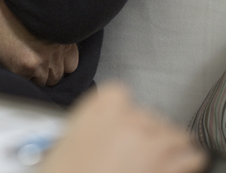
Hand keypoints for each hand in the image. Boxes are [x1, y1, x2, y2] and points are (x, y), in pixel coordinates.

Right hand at [0, 0, 78, 85]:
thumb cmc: (11, 10)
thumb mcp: (39, 19)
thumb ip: (52, 36)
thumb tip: (55, 53)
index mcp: (62, 35)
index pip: (71, 62)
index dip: (58, 62)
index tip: (48, 59)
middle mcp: (56, 49)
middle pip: (58, 74)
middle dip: (47, 71)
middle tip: (33, 61)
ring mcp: (42, 60)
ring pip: (44, 81)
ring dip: (34, 75)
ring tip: (20, 58)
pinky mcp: (26, 68)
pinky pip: (27, 82)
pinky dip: (20, 75)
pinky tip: (12, 59)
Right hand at [40, 84, 207, 172]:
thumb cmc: (67, 169)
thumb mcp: (68, 137)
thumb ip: (90, 122)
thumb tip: (100, 128)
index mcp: (102, 107)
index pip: (120, 93)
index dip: (122, 109)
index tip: (120, 121)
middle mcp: (130, 119)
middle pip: (150, 114)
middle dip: (147, 130)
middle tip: (137, 148)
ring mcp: (152, 142)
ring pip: (175, 133)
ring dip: (170, 143)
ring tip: (161, 155)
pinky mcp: (168, 166)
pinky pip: (192, 155)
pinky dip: (188, 159)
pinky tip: (180, 165)